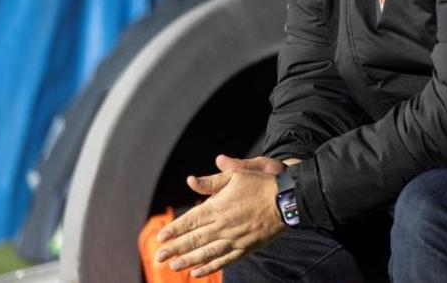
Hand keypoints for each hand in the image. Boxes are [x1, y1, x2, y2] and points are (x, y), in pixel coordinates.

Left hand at [153, 155, 285, 276]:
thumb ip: (212, 181)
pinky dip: (210, 267)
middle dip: (175, 248)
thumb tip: (190, 181)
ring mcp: (234, 239)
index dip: (174, 229)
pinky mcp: (245, 248)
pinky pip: (224, 260)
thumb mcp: (237, 175)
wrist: (287, 200)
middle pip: (194, 239)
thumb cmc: (261, 184)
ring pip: (206, 253)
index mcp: (218, 207)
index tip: (161, 237)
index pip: (190, 220)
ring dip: (188, 260)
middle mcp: (223, 226)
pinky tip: (198, 272)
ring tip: (174, 266)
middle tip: (159, 256)